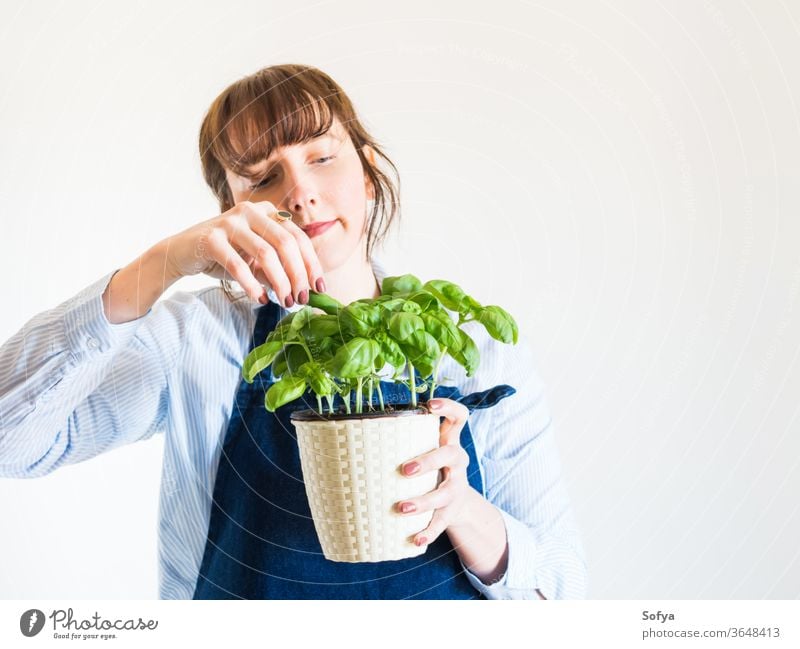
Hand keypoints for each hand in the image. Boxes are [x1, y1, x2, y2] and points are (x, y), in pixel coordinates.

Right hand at [160, 200, 325, 305]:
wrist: (181, 253)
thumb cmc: (224, 257)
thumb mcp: (256, 263)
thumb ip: (278, 270)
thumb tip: (305, 290)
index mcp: (267, 212)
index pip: (298, 237)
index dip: (312, 264)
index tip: (319, 288)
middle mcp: (251, 211)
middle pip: (286, 243)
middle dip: (298, 275)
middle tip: (301, 299)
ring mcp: (230, 222)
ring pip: (266, 253)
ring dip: (280, 282)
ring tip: (285, 302)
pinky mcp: (211, 237)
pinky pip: (238, 264)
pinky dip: (252, 284)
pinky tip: (260, 299)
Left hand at [395, 397, 477, 546]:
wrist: (456, 503)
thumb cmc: (427, 468)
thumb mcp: (423, 449)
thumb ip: (400, 439)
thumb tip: (348, 430)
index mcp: (449, 441)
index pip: (458, 417)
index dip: (448, 407)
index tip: (429, 404)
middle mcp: (457, 461)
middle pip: (450, 454)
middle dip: (428, 461)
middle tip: (404, 470)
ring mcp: (457, 487)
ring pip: (446, 492)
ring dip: (424, 501)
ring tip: (401, 508)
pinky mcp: (453, 511)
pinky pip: (443, 523)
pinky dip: (429, 531)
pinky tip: (415, 539)